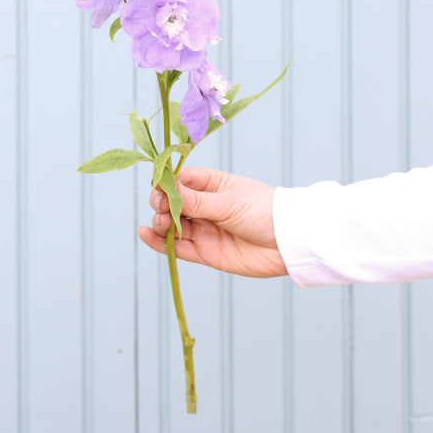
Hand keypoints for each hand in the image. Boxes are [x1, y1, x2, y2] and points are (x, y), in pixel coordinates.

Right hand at [137, 167, 287, 277]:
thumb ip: (196, 200)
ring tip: (162, 223)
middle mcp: (204, 206)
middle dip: (161, 203)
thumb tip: (167, 189)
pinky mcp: (206, 252)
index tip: (158, 187)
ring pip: (171, 225)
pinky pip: (177, 248)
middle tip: (164, 208)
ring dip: (160, 222)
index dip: (165, 183)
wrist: (287, 243)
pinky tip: (145, 234)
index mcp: (211, 184)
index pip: (180, 179)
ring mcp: (204, 229)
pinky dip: (159, 243)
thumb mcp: (228, 202)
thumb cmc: (263, 211)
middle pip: (171, 202)